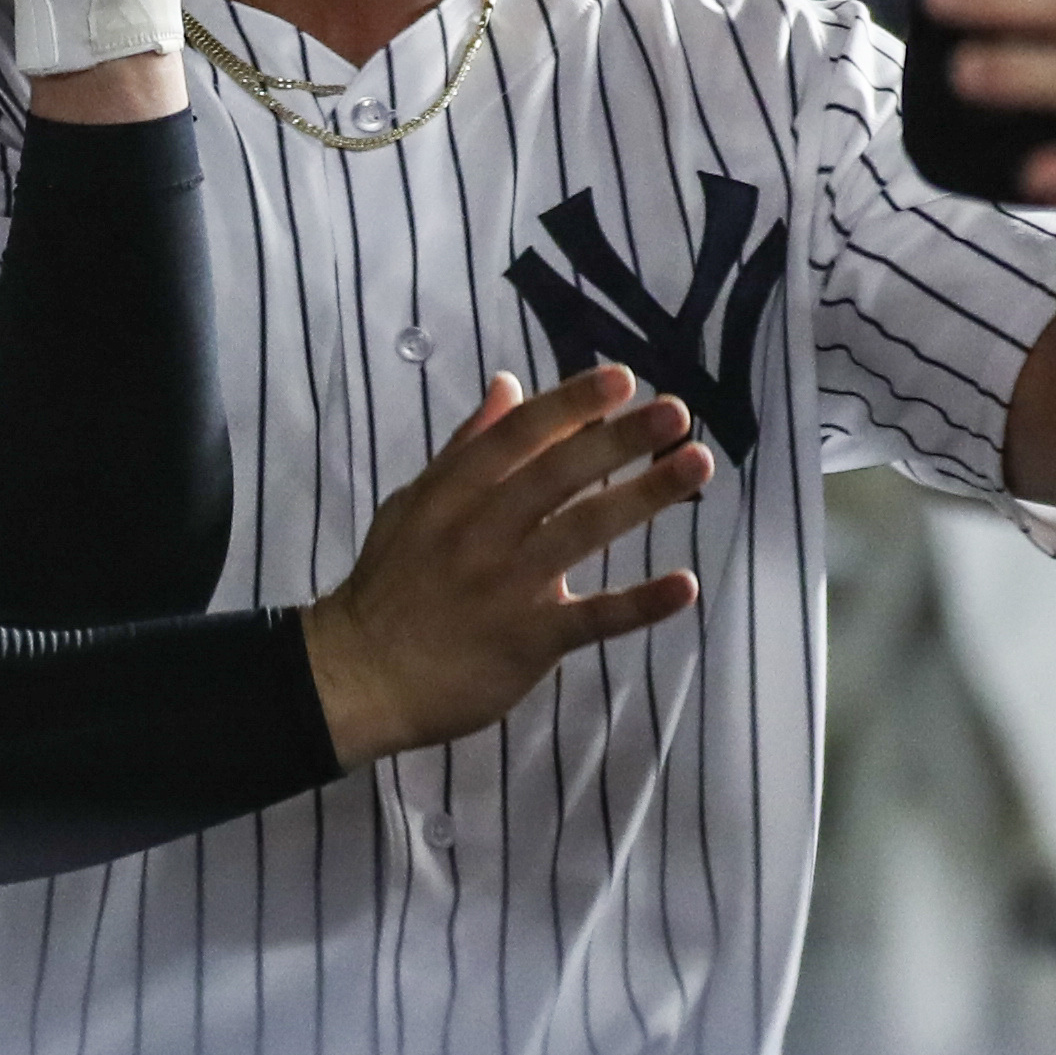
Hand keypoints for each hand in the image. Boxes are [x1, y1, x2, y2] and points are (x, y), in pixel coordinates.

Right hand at [301, 366, 707, 767]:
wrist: (360, 675)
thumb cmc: (390, 585)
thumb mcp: (414, 503)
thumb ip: (465, 446)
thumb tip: (508, 385)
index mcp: (453, 492)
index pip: (519, 434)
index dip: (572, 403)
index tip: (622, 378)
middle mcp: (483, 529)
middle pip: (560, 472)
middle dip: (619, 437)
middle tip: (676, 409)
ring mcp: (508, 585)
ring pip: (583, 530)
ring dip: (644, 495)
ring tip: (695, 464)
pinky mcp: (528, 640)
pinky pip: (592, 618)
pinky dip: (640, 602)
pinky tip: (685, 585)